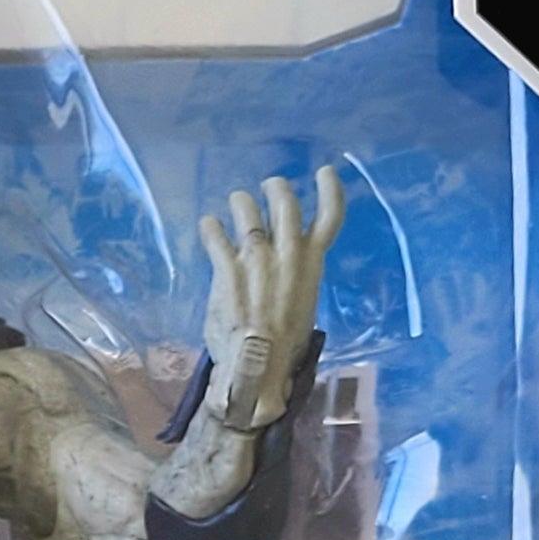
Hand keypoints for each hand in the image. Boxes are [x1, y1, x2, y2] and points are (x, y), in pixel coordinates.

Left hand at [199, 166, 344, 431]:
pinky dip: (211, 228)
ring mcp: (257, 259)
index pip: (330, 217)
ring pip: (249, 213)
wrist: (257, 367)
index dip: (329, 190)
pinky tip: (208, 224)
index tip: (324, 172)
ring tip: (238, 200)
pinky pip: (216, 237)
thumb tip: (281, 274)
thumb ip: (294, 281)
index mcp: (312, 264)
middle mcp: (288, 254)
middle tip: (270, 184)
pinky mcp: (228, 269)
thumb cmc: (284, 346)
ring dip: (242, 203)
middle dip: (277, 188)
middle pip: (285, 204)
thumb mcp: (302, 306)